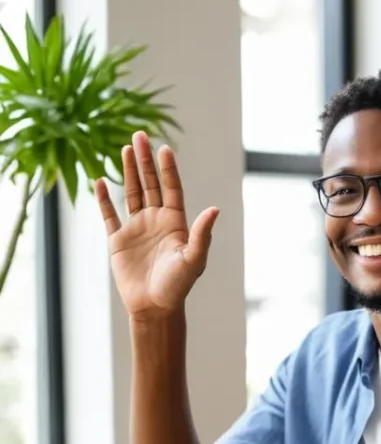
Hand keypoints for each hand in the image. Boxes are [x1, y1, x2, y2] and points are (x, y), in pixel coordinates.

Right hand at [95, 131, 218, 319]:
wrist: (155, 307)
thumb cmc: (178, 286)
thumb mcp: (194, 259)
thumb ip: (202, 234)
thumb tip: (215, 210)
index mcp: (175, 222)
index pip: (171, 188)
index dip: (168, 169)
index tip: (164, 148)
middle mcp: (156, 220)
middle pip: (150, 184)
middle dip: (145, 160)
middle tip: (139, 136)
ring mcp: (136, 228)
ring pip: (132, 193)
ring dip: (128, 171)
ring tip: (126, 149)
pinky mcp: (118, 240)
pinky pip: (109, 215)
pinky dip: (104, 199)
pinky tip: (101, 181)